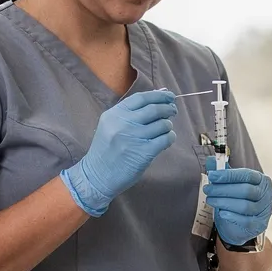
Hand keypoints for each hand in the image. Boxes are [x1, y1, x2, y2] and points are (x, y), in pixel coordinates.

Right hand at [61, 89, 176, 215]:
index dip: (158, 95)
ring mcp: (134, 138)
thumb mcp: (111, 126)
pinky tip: (167, 139)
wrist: (98, 175)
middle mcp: (123, 123)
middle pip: (154, 109)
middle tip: (173, 110)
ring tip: (166, 129)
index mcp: (114, 114)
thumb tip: (158, 97)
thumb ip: (131, 113)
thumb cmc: (107, 150)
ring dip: (168, 125)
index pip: (141, 98)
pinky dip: (170, 137)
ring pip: (162, 124)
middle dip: (168, 108)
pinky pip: (165, 139)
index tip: (169, 96)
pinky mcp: (144, 152)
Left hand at [203, 164, 271, 246]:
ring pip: (245, 206)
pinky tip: (222, 213)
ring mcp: (265, 211)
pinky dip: (232, 216)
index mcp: (262, 181)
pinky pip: (246, 221)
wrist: (240, 227)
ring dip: (224, 202)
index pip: (247, 175)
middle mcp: (267, 195)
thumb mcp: (231, 185)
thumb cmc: (237, 201)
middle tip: (208, 189)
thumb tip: (211, 160)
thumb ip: (223, 172)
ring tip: (211, 200)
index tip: (212, 175)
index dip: (228, 175)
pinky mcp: (260, 225)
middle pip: (246, 190)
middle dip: (223, 189)